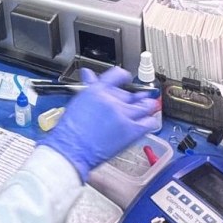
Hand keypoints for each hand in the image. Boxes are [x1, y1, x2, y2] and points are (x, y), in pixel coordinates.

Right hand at [39, 66, 157, 181]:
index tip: (126, 79)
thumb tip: (88, 74)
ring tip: (144, 110)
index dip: (124, 76)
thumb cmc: (72, 128)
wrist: (73, 148)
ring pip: (146, 106)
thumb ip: (89, 86)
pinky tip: (145, 123)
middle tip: (137, 99)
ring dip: (147, 107)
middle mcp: (113, 100)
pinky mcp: (131, 130)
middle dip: (136, 96)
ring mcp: (124, 115)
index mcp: (98, 90)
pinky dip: (150, 121)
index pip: (118, 74)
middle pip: (133, 92)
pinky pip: (150, 123)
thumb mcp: (79, 100)